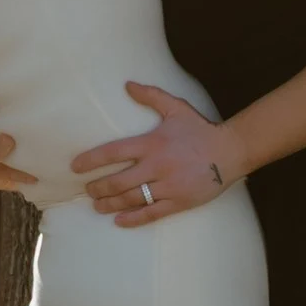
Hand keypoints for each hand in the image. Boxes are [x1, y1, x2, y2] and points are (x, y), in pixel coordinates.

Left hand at [73, 83, 238, 224]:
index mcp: (152, 143)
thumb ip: (151, 96)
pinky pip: (151, 214)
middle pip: (117, 181)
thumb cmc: (200, 129)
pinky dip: (132, 219)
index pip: (113, 152)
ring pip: (131, 199)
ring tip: (97, 206)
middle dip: (98, 188)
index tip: (75, 167)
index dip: (91, 160)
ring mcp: (167, 186)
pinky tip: (118, 221)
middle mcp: (157, 166)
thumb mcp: (176, 107)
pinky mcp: (179, 202)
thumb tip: (127, 84)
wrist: (230, 151)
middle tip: (87, 190)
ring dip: (110, 204)